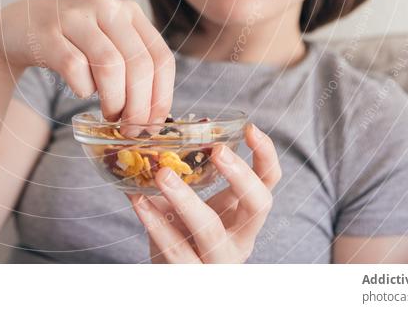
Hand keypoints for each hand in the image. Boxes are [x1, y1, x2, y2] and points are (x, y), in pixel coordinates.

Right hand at [0, 0, 174, 132]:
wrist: (19, 25)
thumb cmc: (72, 43)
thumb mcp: (109, 46)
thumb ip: (132, 71)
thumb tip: (154, 117)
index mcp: (130, 12)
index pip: (161, 58)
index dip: (161, 97)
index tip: (153, 125)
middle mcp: (107, 8)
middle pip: (139, 64)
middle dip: (138, 106)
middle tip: (130, 128)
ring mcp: (76, 17)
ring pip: (110, 66)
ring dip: (113, 101)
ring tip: (109, 115)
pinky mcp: (48, 32)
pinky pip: (75, 68)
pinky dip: (82, 89)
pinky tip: (80, 91)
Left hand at [127, 123, 280, 262]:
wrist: (171, 278)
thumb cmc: (185, 234)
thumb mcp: (195, 205)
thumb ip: (186, 176)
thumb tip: (168, 133)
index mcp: (245, 215)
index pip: (269, 182)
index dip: (266, 156)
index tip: (251, 129)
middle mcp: (240, 239)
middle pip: (257, 206)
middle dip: (240, 176)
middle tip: (218, 150)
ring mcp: (217, 260)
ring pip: (210, 231)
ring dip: (186, 199)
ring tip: (162, 174)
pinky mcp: (189, 275)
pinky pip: (174, 249)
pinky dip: (154, 222)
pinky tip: (138, 201)